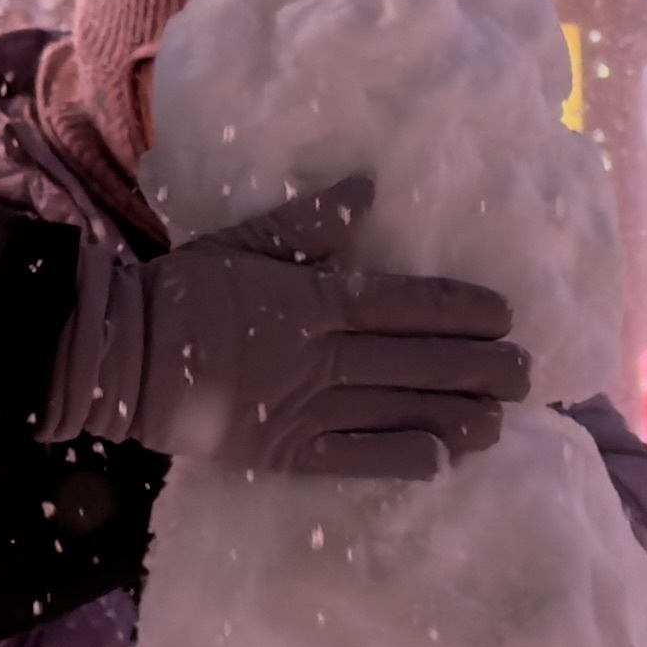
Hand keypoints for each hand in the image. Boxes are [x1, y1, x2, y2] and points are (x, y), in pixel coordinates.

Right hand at [59, 175, 528, 479]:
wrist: (118, 354)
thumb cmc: (182, 290)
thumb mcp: (244, 241)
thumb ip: (310, 224)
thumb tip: (367, 189)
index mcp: (311, 300)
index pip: (403, 303)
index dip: (460, 310)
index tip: (506, 315)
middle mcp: (317, 356)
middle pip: (414, 360)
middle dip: (478, 367)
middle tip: (528, 372)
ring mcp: (301, 408)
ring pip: (396, 410)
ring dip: (455, 414)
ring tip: (502, 418)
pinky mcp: (281, 452)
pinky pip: (351, 458)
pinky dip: (398, 457)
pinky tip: (441, 458)